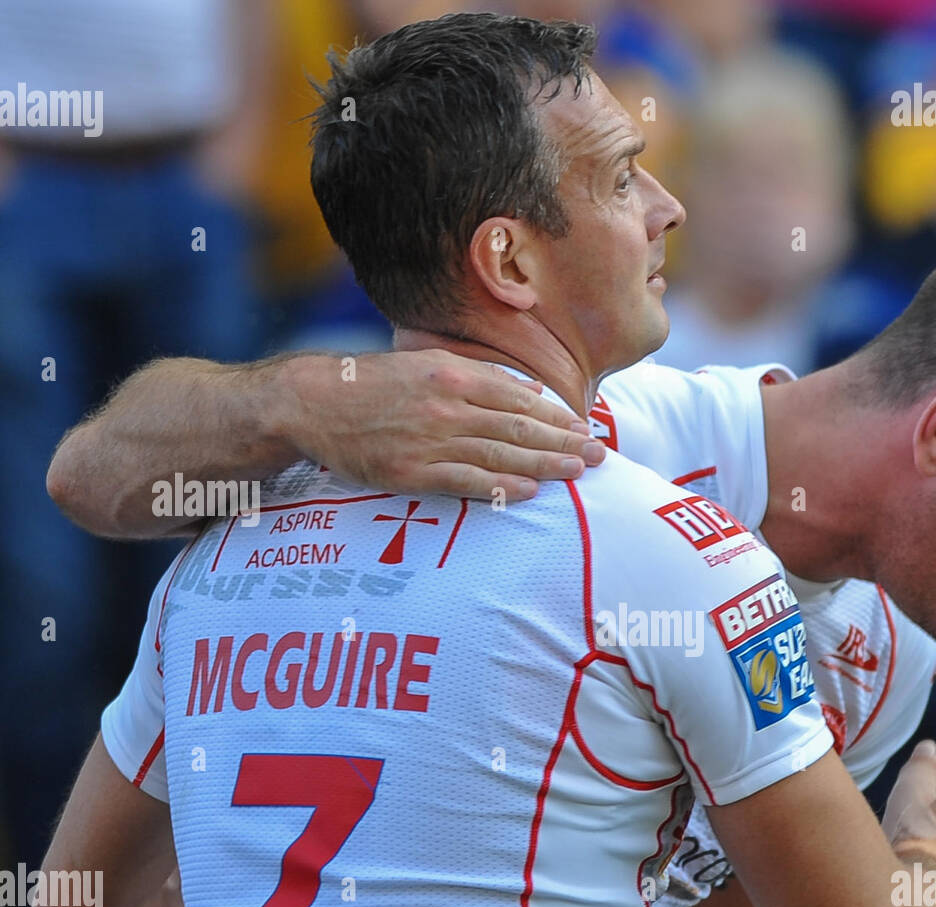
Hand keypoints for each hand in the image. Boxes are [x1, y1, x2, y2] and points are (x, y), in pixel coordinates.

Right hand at [285, 349, 606, 502]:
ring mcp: (430, 439)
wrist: (312, 403)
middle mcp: (447, 405)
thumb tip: (529, 392)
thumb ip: (479, 377)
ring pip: (499, 453)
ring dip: (544, 464)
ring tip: (577, 472)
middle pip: (518, 426)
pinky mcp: (412, 471)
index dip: (558, 417)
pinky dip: (499, 486)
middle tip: (599, 455)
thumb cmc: (372, 385)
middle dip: (564, 442)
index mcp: (452, 374)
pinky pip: (464, 480)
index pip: (519, 399)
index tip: (587, 428)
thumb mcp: (426, 364)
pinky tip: (528, 490)